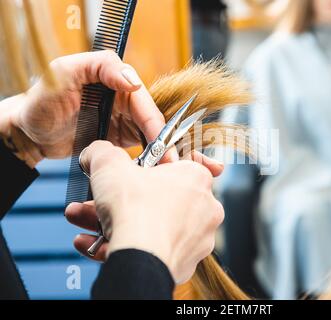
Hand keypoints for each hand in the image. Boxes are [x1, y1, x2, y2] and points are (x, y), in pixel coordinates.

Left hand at [0, 50, 173, 166]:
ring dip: (159, 149)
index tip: (159, 139)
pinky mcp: (121, 135)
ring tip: (165, 167)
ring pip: (150, 131)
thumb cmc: (40, 100)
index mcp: (113, 77)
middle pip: (150, 116)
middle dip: (161, 138)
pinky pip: (141, 144)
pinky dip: (149, 155)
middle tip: (168, 160)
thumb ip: (100, 67)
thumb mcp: (63, 72)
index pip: (141, 97)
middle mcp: (122, 95)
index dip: (152, 118)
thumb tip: (135, 81)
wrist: (30, 133)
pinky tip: (153, 167)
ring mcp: (123, 116)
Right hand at [66, 141, 224, 283]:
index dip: (149, 165)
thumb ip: (103, 152)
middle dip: (120, 198)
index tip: (132, 171)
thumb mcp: (110, 165)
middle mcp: (204, 207)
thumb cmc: (135, 210)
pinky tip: (92, 243)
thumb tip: (97, 152)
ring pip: (151, 224)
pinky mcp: (185, 263)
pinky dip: (125, 245)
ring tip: (84, 221)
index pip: (178, 162)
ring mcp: (196, 238)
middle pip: (157, 196)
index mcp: (196, 177)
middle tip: (97, 199)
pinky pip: (152, 249)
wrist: (141, 261)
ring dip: (115, 222)